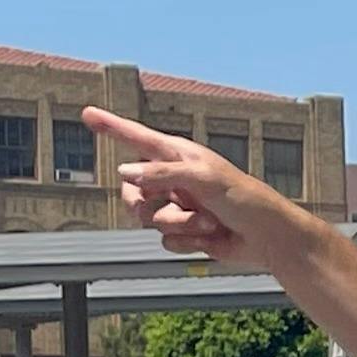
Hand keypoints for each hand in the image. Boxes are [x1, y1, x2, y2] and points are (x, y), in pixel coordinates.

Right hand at [88, 107, 301, 268]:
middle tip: (171, 205)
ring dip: (179, 224)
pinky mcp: (185, 232)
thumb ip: (163, 174)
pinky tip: (211, 238)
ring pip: (148, 219)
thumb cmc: (246, 200)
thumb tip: (126, 172)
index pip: (138, 138)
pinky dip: (187, 242)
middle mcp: (174, 179)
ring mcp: (178, 206)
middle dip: (147, 204)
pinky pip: (165, 240)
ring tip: (209, 223)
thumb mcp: (204, 178)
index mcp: (179, 156)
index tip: (87, 115)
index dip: (112, 127)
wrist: (269, 239)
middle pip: (131, 190)